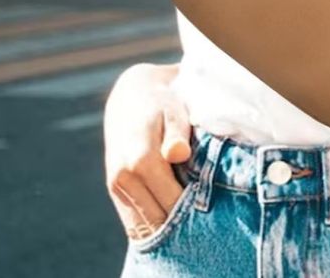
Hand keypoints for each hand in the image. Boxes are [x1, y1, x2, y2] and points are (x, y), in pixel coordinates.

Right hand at [103, 62, 191, 239]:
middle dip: (183, 225)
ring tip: (191, 221)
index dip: (194, 211)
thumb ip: (177, 135)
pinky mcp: (114, 193)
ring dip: (167, 230)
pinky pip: (133, 224)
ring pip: (143, 228)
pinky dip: (153, 228)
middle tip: (207, 219)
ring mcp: (116, 188)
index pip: (172, 203)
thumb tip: (178, 154)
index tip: (214, 210)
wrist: (130, 99)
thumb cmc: (161, 106)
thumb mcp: (173, 112)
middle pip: (158, 221)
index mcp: (141, 160)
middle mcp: (123, 177)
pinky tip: (172, 222)